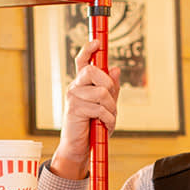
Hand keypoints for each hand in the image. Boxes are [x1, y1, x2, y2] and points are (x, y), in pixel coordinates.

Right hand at [48, 40, 120, 180]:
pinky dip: (108, 119)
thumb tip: (115, 69)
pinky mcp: (74, 110)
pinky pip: (99, 108)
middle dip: (108, 84)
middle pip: (92, 70)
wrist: (79, 148)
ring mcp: (73, 98)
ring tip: (108, 118)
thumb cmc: (92, 127)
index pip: (82, 61)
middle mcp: (75, 87)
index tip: (98, 41)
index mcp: (82, 84)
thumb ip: (111, 88)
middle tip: (110, 100)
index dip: (89, 49)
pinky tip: (104, 126)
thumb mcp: (107, 106)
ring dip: (110, 107)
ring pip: (101, 91)